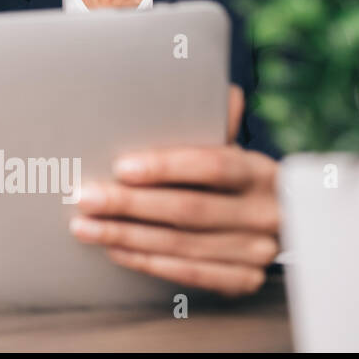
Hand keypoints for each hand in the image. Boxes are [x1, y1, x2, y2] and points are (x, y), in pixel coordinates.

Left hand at [69, 85, 281, 295]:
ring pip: (183, 245)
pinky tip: (116, 250)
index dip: (166, 167)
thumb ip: (210, 120)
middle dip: (130, 204)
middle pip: (190, 209)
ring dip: (127, 236)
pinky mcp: (245, 280)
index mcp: (261, 170)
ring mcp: (258, 250)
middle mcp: (265, 212)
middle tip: (85, 198)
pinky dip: (149, 262)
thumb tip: (201, 78)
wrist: (273, 218)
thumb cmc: (230, 174)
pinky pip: (190, 274)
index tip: (121, 168)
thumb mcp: (225, 146)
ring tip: (85, 227)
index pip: (214, 166)